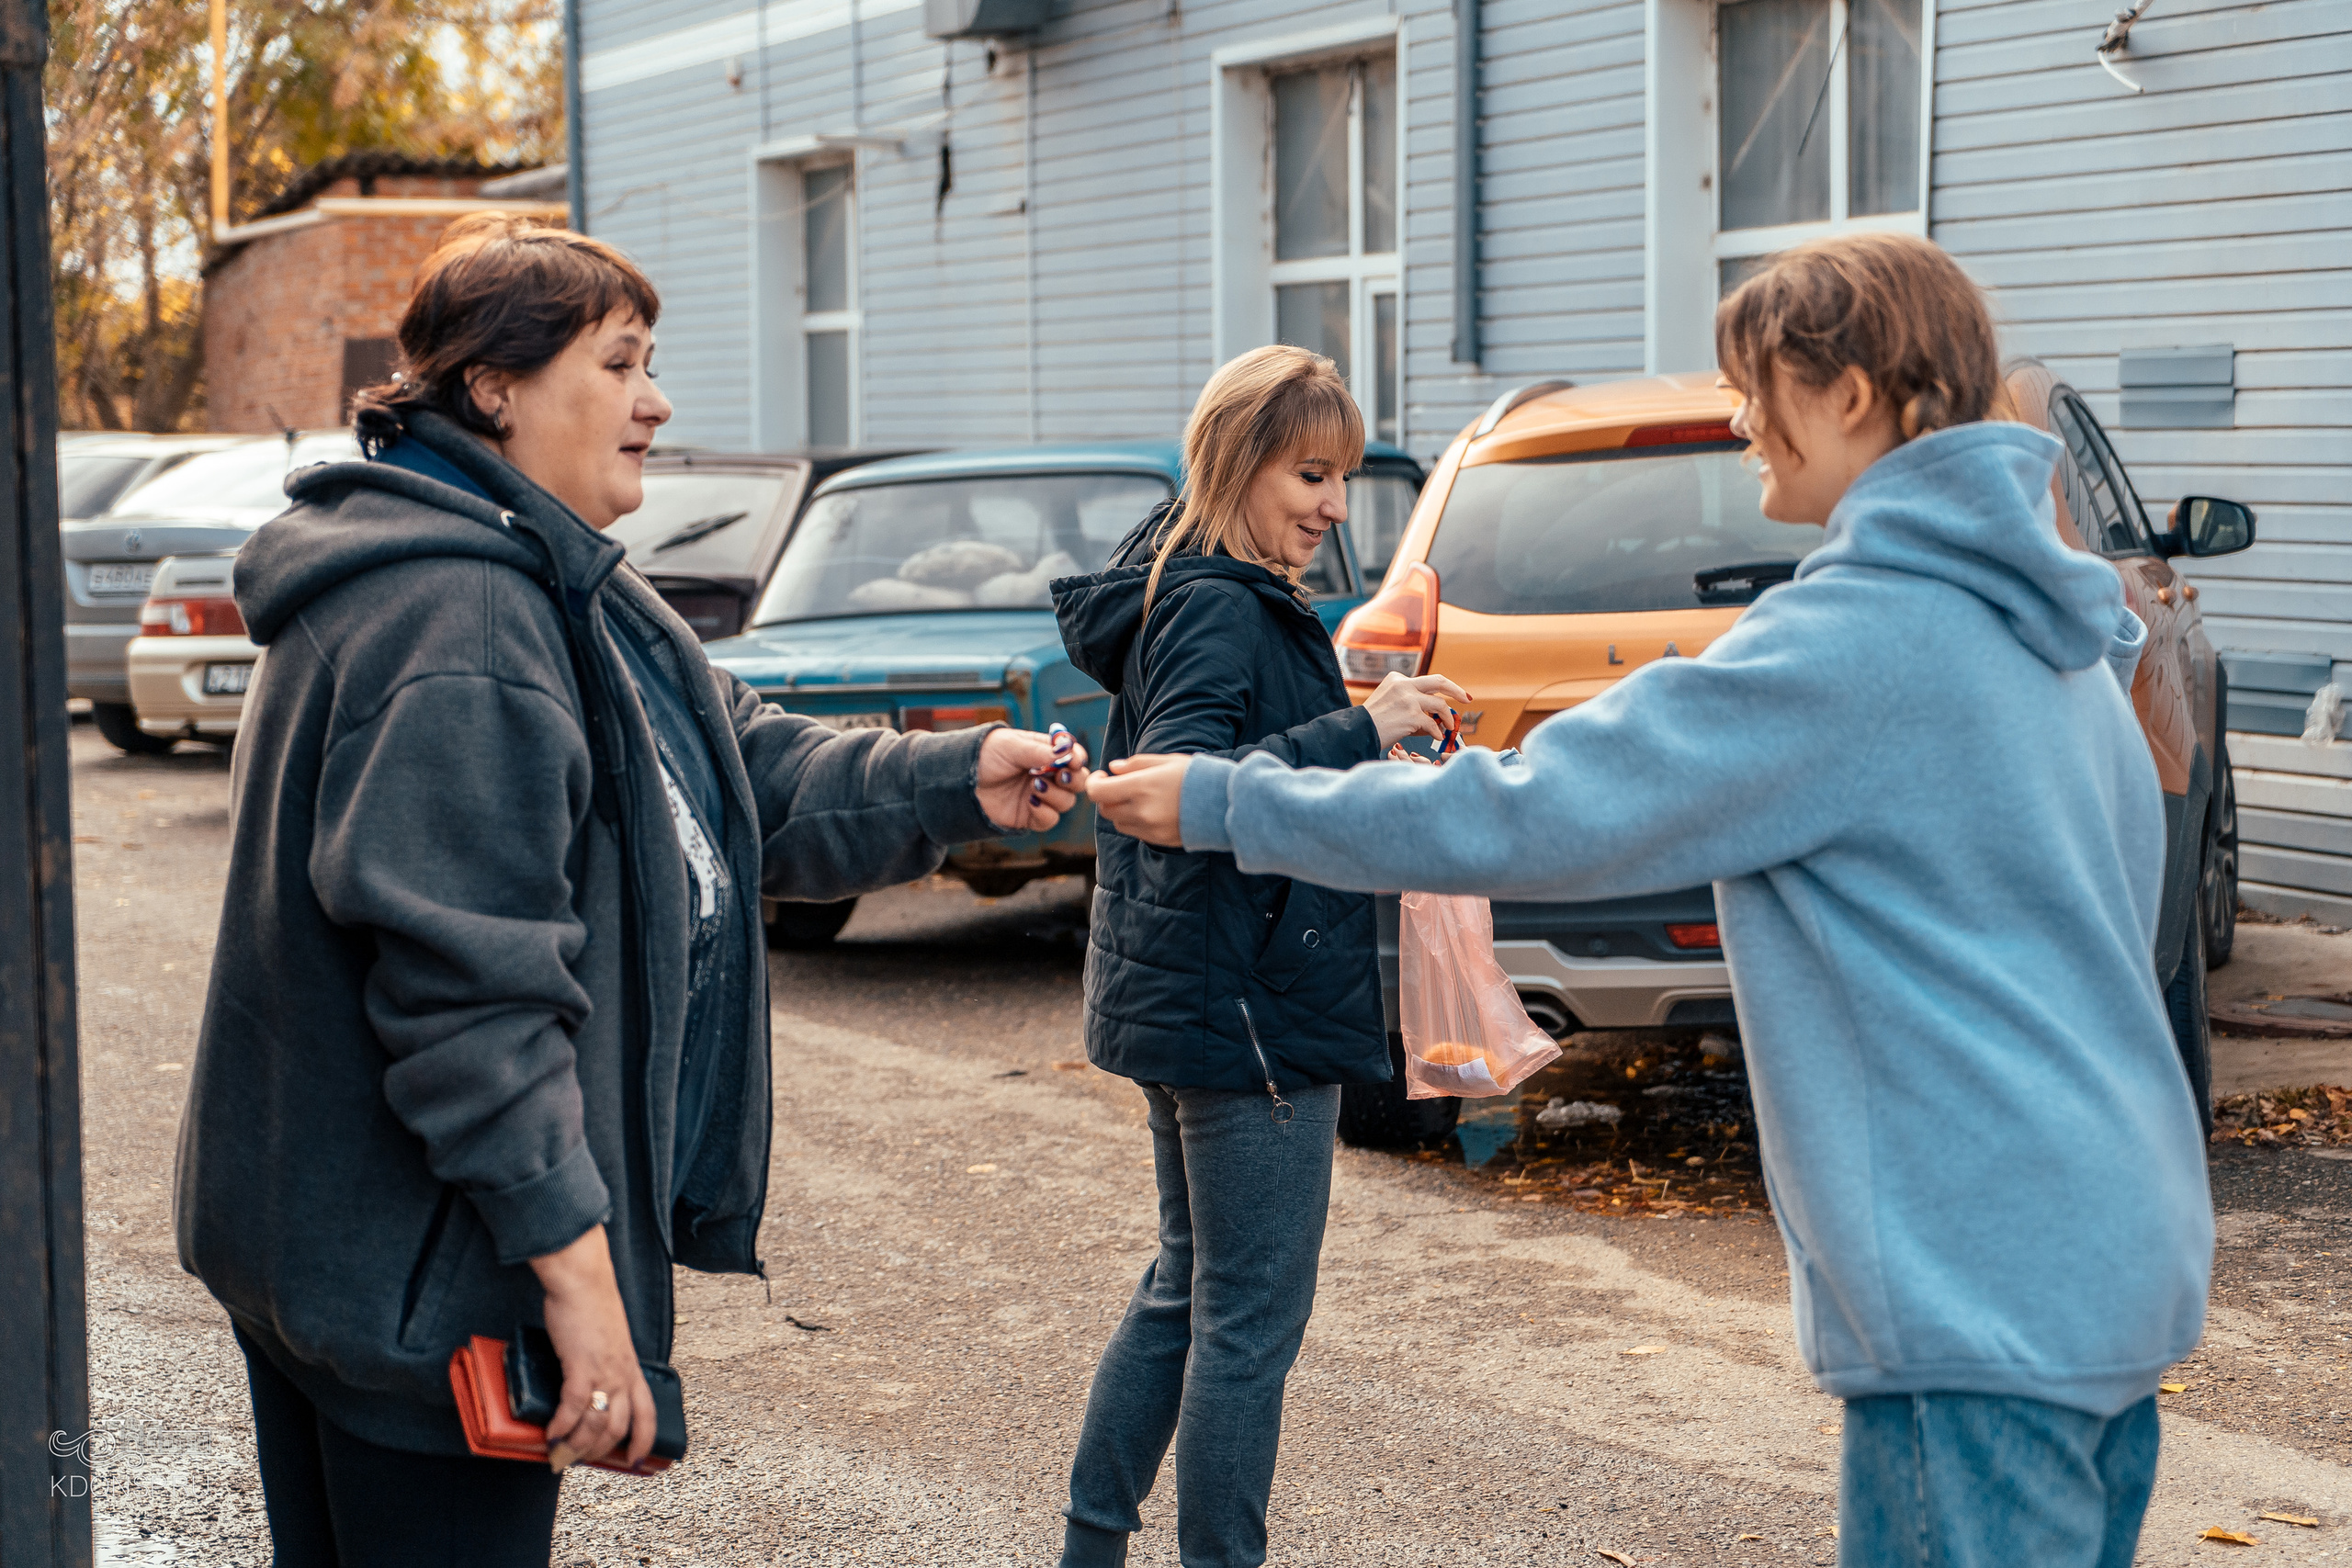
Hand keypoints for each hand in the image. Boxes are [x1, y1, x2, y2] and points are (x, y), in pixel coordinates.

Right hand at [530, 1226, 655, 1470]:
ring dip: (576, 1446)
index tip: (635, 1463)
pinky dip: (561, 1426)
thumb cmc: (592, 1308)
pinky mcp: (581, 1366)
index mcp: (633, 1370)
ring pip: (596, 1425)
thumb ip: (603, 1365)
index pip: (648, 1415)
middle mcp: (623, 1375)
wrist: (583, 1282)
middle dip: (597, 1453)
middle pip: (617, 1429)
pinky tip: (550, 1434)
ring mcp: (605, 1372)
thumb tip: (585, 1387)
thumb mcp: (608, 1342)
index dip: (644, 1443)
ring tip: (559, 1454)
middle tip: (576, 1461)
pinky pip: (573, 1408)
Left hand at [976, 727, 1087, 831]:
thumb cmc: (983, 757)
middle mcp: (1045, 775)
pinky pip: (1050, 819)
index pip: (1073, 756)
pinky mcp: (1029, 817)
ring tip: (1034, 786)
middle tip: (1060, 776)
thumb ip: (1040, 750)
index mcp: (1044, 753)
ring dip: (1056, 795)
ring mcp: (1039, 797)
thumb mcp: (1011, 746)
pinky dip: (1045, 812)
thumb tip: (1067, 751)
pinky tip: (1030, 802)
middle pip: (1077, 781)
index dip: (1077, 758)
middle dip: (1074, 780)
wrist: (959, 782)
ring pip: (1067, 802)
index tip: (1073, 760)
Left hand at [1086, 753, 1190, 847]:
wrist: (1225, 804)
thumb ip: (1135, 764)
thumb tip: (1112, 769)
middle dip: (1106, 796)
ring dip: (1119, 810)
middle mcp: (1141, 811)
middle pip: (1104, 809)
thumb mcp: (1166, 761)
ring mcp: (1148, 829)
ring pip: (1118, 822)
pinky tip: (1150, 810)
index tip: (1102, 776)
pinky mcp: (1157, 840)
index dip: (1094, 783)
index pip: (1098, 792)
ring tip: (1136, 798)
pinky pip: (1134, 832)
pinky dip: (1134, 821)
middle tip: (1117, 785)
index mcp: (1141, 787)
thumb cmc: (1196, 776)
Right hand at [1362, 672, 1471, 749]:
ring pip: (1440, 705)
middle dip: (1456, 690)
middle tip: (1466, 699)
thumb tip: (1437, 717)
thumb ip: (1411, 703)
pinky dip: (1437, 732)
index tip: (1451, 696)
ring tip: (1449, 727)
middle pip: (1439, 682)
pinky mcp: (1411, 715)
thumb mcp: (1389, 702)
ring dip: (1448, 717)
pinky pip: (1432, 724)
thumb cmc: (1372, 722)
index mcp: (1397, 679)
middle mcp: (1404, 685)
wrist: (1358, 731)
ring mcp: (1409, 699)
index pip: (1425, 682)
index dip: (1439, 691)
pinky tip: (1436, 737)